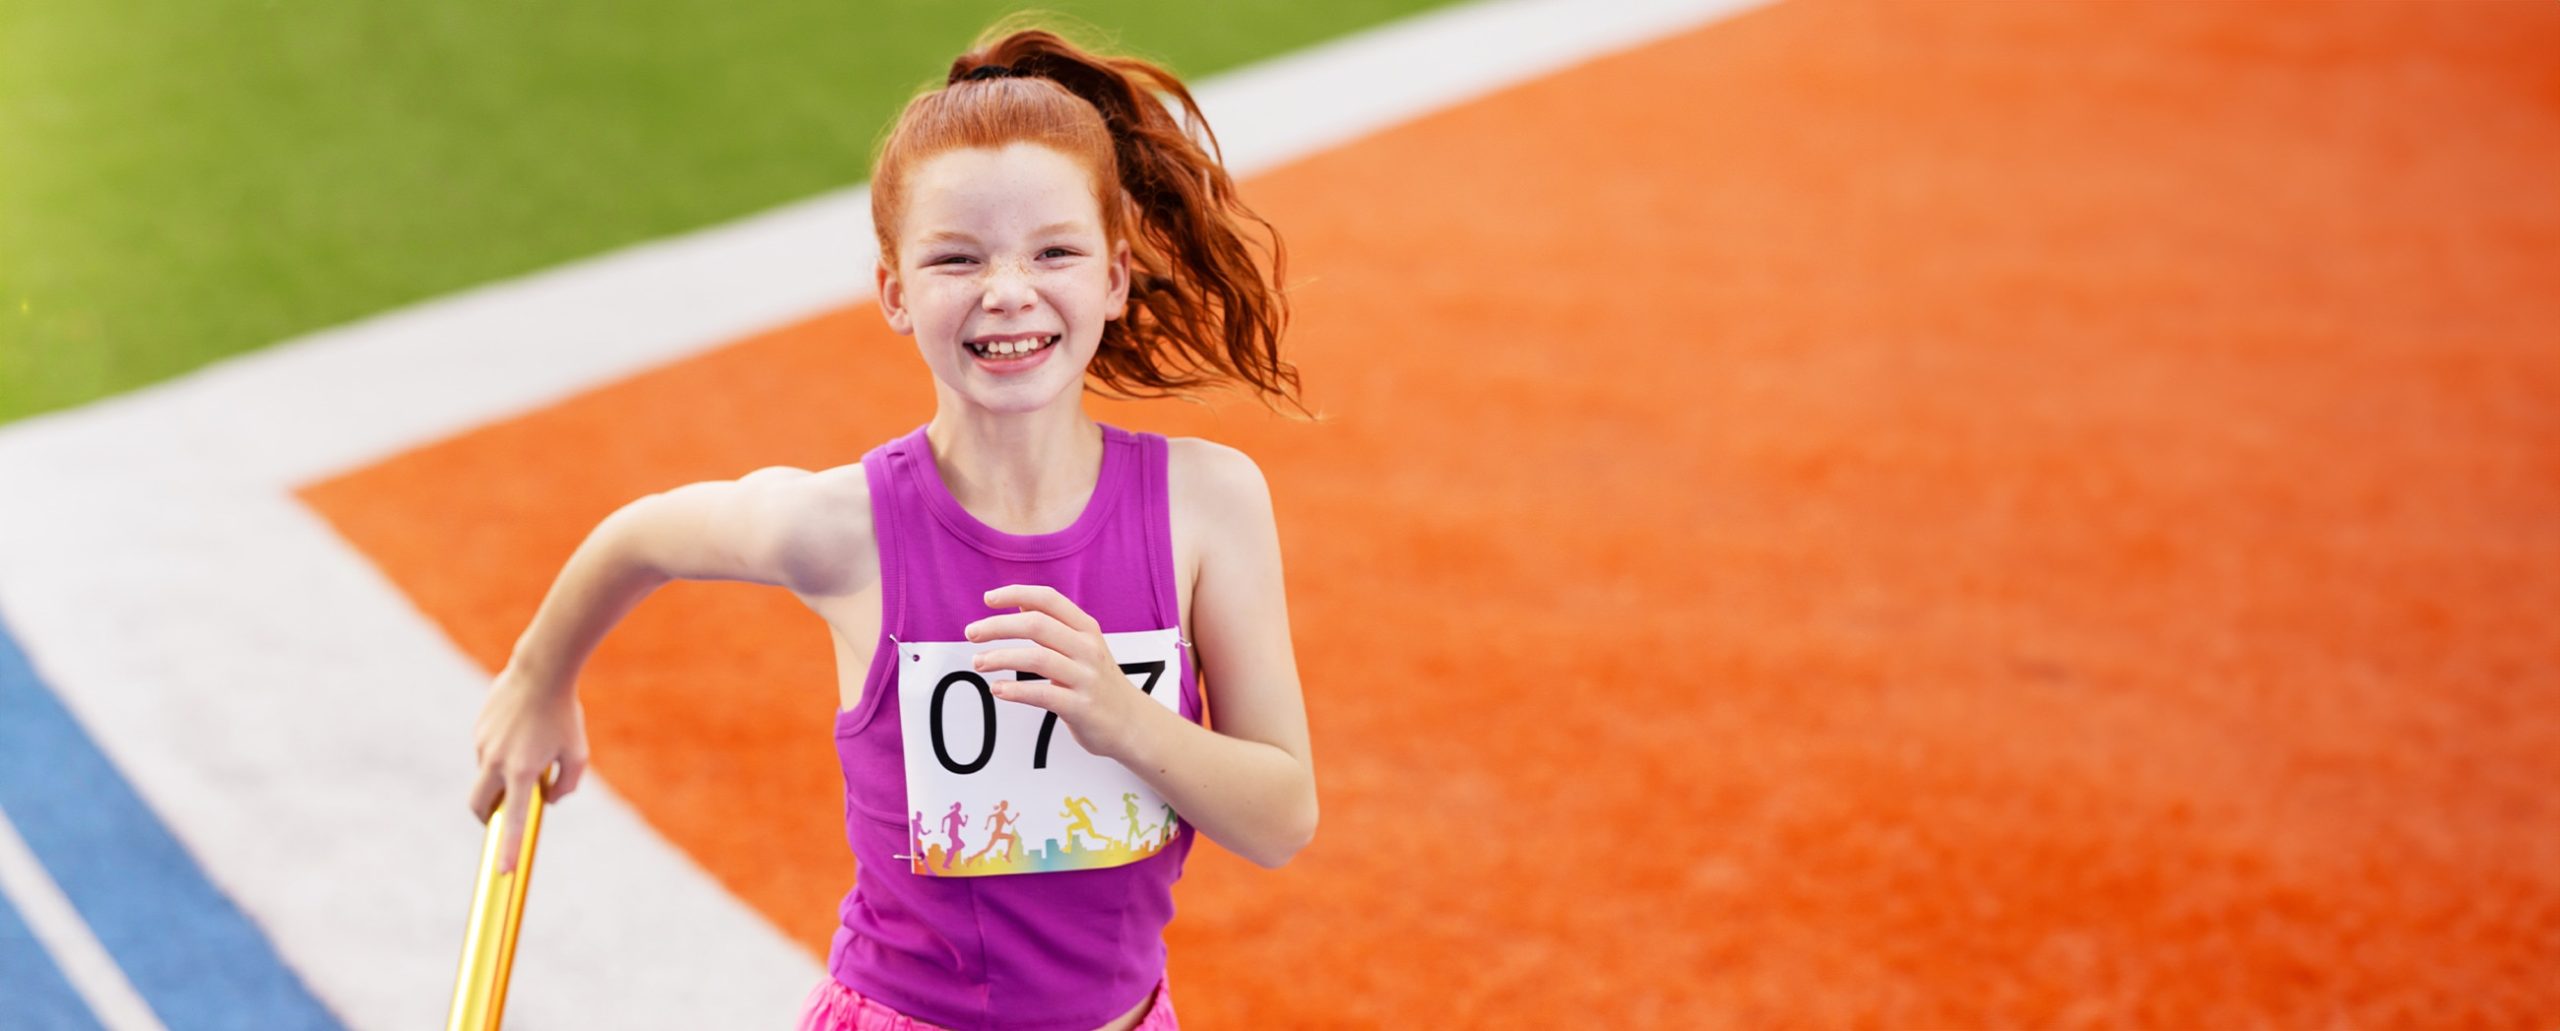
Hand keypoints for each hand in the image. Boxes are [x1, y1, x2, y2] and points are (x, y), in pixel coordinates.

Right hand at [468, 665, 588, 872]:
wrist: (541, 670)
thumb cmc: (565, 714)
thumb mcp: (577, 754)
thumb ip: (566, 786)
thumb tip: (547, 801)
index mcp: (522, 772)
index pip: (513, 820)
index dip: (508, 848)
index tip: (502, 872)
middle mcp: (495, 762)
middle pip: (478, 806)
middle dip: (486, 818)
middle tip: (502, 818)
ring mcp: (482, 745)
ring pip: (487, 775)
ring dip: (502, 776)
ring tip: (530, 748)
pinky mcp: (477, 729)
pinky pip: (487, 751)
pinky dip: (501, 752)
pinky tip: (521, 729)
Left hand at [965, 584, 1152, 762]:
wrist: (1132, 723)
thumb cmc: (1099, 682)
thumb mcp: (1084, 647)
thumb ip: (1055, 625)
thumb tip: (1021, 602)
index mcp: (1086, 629)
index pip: (1049, 600)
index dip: (1017, 594)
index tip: (988, 598)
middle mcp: (1088, 648)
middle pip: (1036, 625)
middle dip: (998, 626)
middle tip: (970, 633)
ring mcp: (1086, 677)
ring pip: (1037, 658)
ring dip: (1000, 658)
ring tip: (978, 663)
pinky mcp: (1081, 706)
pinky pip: (1042, 694)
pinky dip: (1015, 690)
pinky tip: (997, 689)